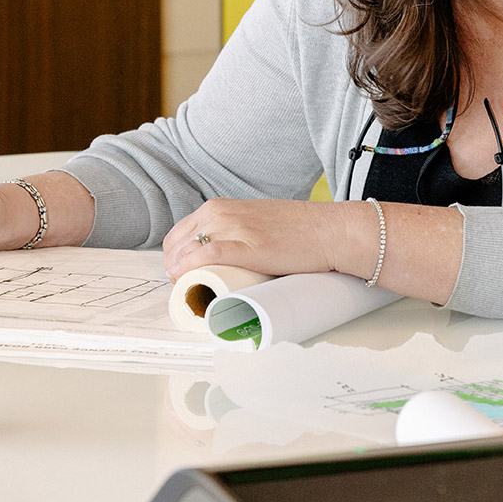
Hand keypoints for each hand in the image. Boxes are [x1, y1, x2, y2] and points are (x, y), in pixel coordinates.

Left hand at [163, 199, 368, 280]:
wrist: (330, 230)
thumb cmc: (298, 229)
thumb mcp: (255, 221)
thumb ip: (235, 232)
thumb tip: (219, 259)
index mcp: (220, 207)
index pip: (178, 235)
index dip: (173, 260)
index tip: (179, 278)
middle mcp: (220, 213)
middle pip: (176, 246)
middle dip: (173, 271)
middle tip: (185, 291)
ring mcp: (232, 228)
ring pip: (186, 252)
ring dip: (179, 276)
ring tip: (191, 294)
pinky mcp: (246, 245)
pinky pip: (205, 255)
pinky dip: (189, 269)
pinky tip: (186, 281)